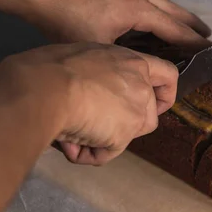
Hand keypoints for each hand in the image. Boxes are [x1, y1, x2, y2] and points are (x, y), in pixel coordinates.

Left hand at [0, 0, 209, 45]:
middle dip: (191, 24)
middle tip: (207, 35)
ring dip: (172, 14)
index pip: (174, 28)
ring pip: (158, 0)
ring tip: (182, 25)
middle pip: (173, 10)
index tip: (210, 49)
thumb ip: (120, 57)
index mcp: (137, 8)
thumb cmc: (62, 17)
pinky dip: (154, 7)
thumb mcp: (96, 46)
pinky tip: (146, 15)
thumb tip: (135, 71)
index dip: (193, 41)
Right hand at [0, 42, 177, 164]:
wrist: (43, 88)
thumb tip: (91, 95)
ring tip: (74, 132)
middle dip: (125, 124)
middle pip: (148, 114)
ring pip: (130, 135)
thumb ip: (101, 74)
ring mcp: (136, 111)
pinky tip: (69, 142)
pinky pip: (108, 152)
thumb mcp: (84, 58)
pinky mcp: (125, 134)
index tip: (157, 102)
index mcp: (132, 60)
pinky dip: (89, 154)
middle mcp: (141, 85)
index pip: (167, 74)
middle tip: (94, 122)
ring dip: (106, 138)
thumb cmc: (49, 68)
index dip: (165, 92)